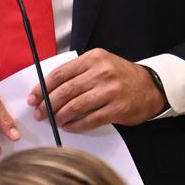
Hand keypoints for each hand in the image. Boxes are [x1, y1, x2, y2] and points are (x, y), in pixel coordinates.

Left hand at [27, 48, 167, 131]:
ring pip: (75, 106)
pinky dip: (75, 125)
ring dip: (60, 116)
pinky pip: (89, 119)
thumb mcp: (99, 63)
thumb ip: (77, 72)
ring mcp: (109, 91)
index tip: (33, 98)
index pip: (61, 73)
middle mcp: (101, 72)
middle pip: (65, 90)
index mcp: (93, 58)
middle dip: (47, 104)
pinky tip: (69, 126)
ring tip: (53, 121)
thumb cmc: (119, 75)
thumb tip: (48, 89)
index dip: (43, 87)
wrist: (150, 86)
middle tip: (39, 113)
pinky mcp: (116, 109)